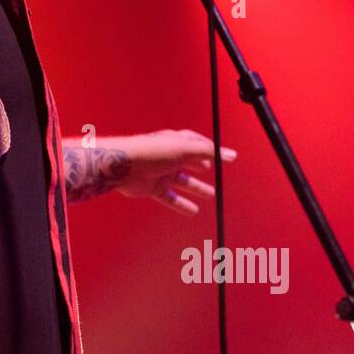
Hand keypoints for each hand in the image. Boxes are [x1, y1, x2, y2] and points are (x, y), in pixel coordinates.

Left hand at [64, 129, 237, 214]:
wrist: (122, 165)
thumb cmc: (151, 151)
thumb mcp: (184, 148)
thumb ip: (208, 152)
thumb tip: (231, 154)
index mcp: (176, 142)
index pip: (198, 145)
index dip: (212, 151)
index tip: (227, 158)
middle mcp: (168, 156)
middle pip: (190, 163)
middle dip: (203, 168)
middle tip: (218, 176)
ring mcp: (160, 172)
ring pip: (182, 182)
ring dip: (196, 188)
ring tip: (211, 195)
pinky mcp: (151, 187)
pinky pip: (170, 198)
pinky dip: (181, 204)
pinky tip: (193, 212)